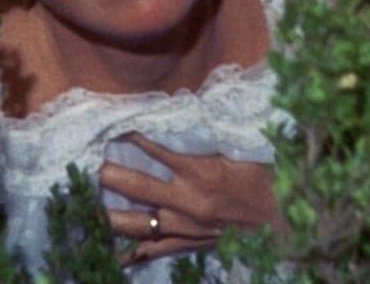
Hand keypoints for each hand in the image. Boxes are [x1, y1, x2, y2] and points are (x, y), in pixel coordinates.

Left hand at [99, 133, 286, 264]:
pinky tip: (112, 255)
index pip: (156, 149)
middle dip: (109, 175)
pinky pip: (157, 250)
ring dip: (110, 215)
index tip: (111, 126)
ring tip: (84, 207)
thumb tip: (186, 113)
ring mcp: (186, 226)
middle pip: (137, 186)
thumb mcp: (242, 151)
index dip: (132, 136)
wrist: (286, 223)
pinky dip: (134, 253)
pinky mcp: (190, 244)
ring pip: (139, 222)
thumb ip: (210, 138)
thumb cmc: (267, 181)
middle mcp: (187, 200)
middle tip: (83, 166)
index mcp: (200, 171)